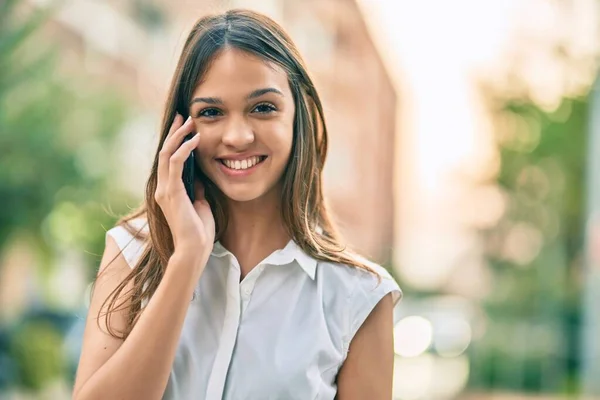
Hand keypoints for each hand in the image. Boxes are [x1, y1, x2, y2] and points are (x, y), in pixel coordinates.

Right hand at [154, 114, 215, 267]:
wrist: (194, 249)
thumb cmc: (199, 231)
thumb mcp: (200, 203)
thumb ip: (196, 189)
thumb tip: (199, 177)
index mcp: (168, 190)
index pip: (168, 159)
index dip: (175, 141)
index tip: (185, 127)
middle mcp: (162, 187)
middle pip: (165, 152)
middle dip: (175, 132)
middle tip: (184, 116)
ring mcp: (164, 189)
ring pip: (167, 153)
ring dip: (179, 136)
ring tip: (190, 122)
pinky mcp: (171, 192)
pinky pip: (175, 163)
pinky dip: (185, 149)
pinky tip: (195, 139)